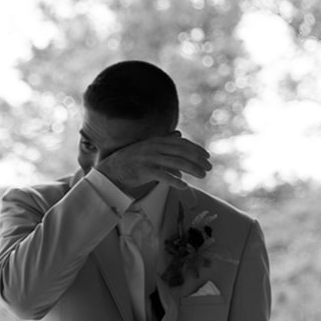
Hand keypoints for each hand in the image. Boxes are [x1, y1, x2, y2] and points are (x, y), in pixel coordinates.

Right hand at [96, 133, 211, 192]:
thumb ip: (164, 140)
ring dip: (191, 169)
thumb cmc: (131, 160)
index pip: (181, 143)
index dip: (196, 149)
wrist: (110, 171)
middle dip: (198, 160)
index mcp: (156, 141)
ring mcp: (149, 158)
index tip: (207, 156)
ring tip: (202, 176)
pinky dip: (174, 181)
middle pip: (182, 152)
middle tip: (209, 168)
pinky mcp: (143, 171)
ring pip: (176, 163)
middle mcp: (154, 147)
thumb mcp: (148, 146)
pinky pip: (163, 176)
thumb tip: (179, 134)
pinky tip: (184, 186)